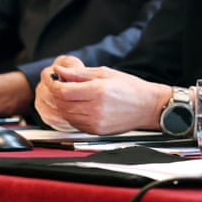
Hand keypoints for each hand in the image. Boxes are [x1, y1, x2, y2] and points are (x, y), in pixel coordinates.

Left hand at [35, 56, 167, 134]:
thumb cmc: (130, 88)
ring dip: (61, 106)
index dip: (54, 85)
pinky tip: (76, 106)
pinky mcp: (96, 131)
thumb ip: (79, 73)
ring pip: (66, 116)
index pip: (64, 91)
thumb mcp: (105, 73)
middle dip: (55, 95)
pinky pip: (74, 123)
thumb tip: (58, 71)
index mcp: (98, 91)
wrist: (148, 107)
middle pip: (62, 104)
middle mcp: (95, 109)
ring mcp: (95, 122)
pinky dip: (70, 115)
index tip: (53, 79)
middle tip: (56, 86)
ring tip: (66, 96)